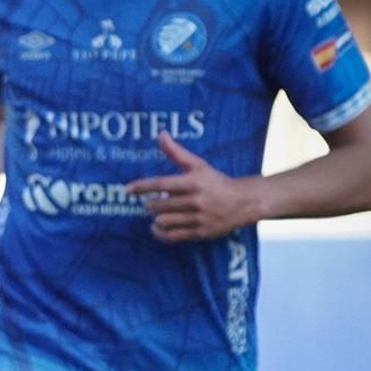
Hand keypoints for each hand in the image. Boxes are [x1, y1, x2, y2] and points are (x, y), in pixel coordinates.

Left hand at [126, 132, 260, 240]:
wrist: (243, 202)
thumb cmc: (215, 181)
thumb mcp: (198, 165)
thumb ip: (176, 152)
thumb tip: (160, 134)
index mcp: (193, 182)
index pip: (161, 184)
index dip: (142, 186)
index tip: (127, 189)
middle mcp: (195, 200)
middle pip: (160, 205)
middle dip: (151, 204)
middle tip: (151, 202)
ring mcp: (198, 218)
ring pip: (164, 221)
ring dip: (156, 218)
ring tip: (157, 213)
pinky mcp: (200, 232)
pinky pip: (173, 236)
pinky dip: (160, 233)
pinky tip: (157, 227)